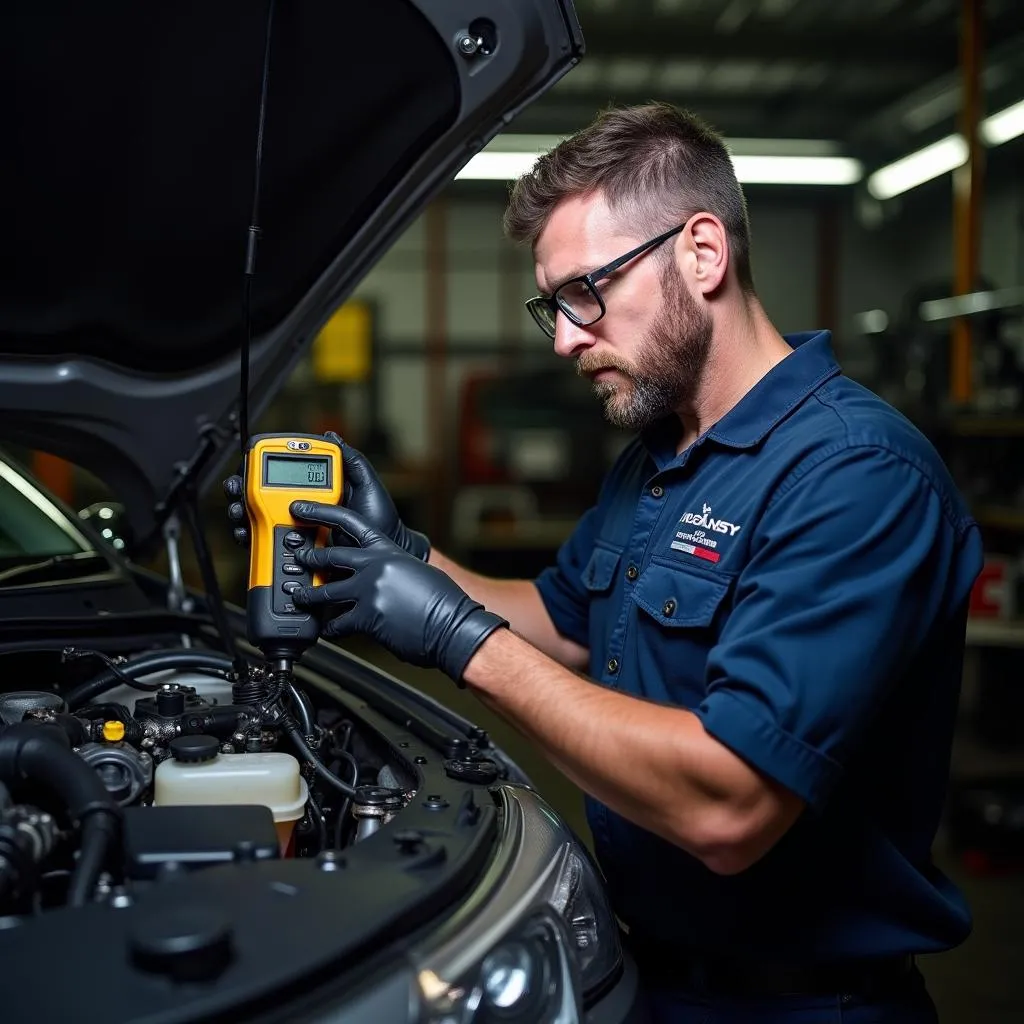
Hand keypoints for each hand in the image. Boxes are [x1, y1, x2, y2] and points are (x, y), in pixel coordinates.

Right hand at [223, 432, 429, 559]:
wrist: (381, 561)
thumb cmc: (380, 524)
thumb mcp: (369, 487)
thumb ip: (352, 462)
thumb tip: (331, 437)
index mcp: (316, 490)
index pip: (281, 473)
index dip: (259, 467)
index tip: (247, 467)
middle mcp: (302, 508)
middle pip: (260, 495)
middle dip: (240, 491)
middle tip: (236, 493)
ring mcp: (296, 531)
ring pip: (256, 520)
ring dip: (240, 514)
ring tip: (239, 515)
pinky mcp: (294, 554)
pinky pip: (266, 546)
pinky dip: (250, 540)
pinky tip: (247, 536)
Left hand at [290, 501, 505, 683]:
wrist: (453, 625)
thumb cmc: (442, 600)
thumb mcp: (413, 570)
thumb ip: (390, 567)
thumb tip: (375, 575)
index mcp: (387, 550)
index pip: (348, 522)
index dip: (320, 512)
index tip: (301, 508)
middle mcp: (374, 566)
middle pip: (329, 556)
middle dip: (309, 558)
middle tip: (299, 559)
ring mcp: (368, 590)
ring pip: (324, 591)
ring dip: (309, 596)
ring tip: (300, 597)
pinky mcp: (366, 617)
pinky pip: (336, 623)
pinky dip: (330, 628)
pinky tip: (328, 630)